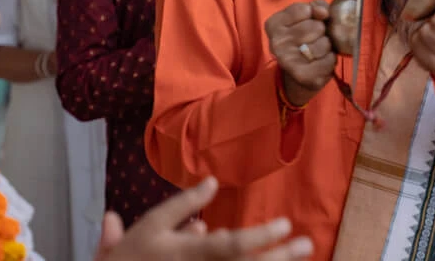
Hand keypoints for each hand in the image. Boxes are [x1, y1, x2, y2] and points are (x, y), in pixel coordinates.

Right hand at [95, 177, 312, 260]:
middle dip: (279, 256)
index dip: (260, 237)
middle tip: (305, 243)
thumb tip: (212, 181)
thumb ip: (182, 206)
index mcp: (188, 252)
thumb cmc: (130, 257)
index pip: (230, 245)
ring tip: (300, 254)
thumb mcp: (149, 226)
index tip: (285, 224)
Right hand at [265, 1, 335, 107]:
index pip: (304, 9)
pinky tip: (321, 61)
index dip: (313, 14)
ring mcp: (288, 60)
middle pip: (316, 27)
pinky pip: (329, 60)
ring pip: (324, 44)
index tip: (309, 21)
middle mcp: (276, 42)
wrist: (297, 73)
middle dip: (321, 31)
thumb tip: (323, 12)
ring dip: (327, 46)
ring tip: (318, 51)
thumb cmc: (303, 38)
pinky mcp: (302, 76)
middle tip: (314, 39)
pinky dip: (330, 59)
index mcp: (274, 24)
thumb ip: (315, 6)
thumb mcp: (305, 16)